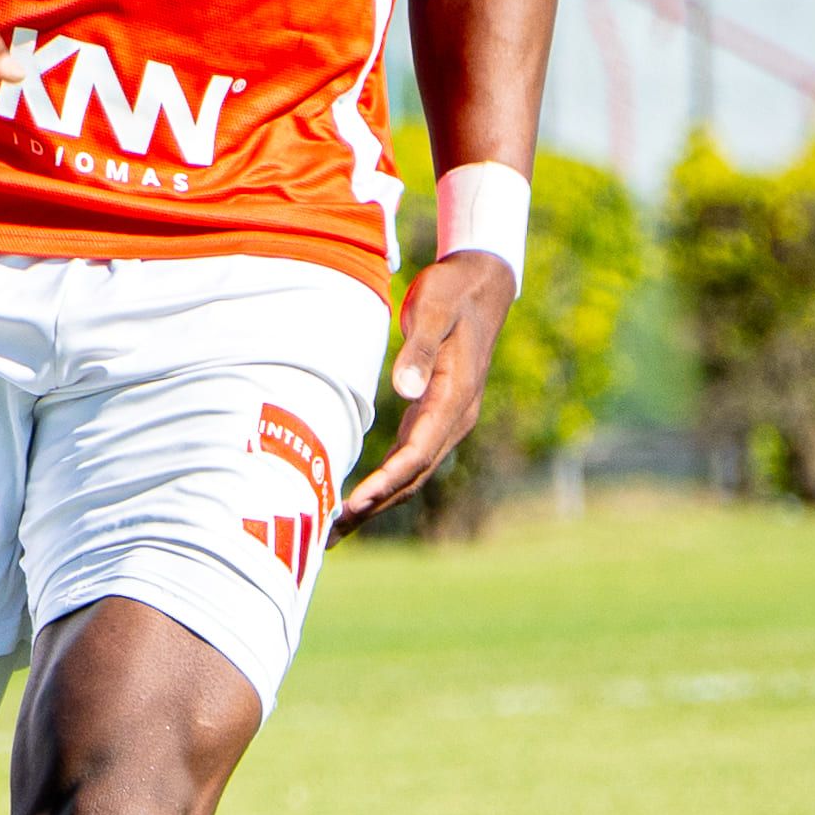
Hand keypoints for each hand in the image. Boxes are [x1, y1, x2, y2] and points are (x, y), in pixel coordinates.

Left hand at [335, 251, 514, 530]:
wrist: (482, 284)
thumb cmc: (452, 291)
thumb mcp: (434, 310)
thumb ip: (418, 349)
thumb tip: (404, 390)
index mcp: (455, 397)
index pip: (418, 452)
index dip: (385, 481)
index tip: (355, 504)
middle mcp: (454, 417)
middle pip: (412, 475)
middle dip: (374, 504)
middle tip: (332, 530)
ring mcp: (446, 420)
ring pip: (410, 473)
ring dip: (377, 501)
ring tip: (336, 527)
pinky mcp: (434, 415)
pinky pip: (409, 459)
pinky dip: (384, 481)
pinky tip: (358, 496)